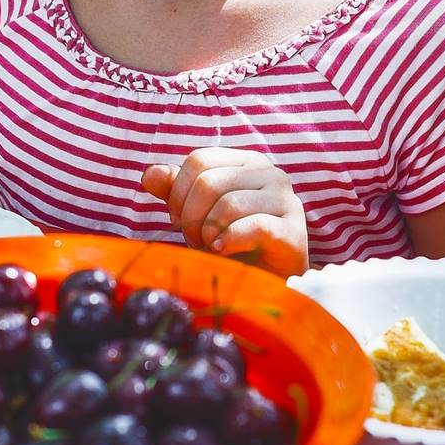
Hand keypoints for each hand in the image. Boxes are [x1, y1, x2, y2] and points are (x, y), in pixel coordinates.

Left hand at [141, 147, 308, 277]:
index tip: (176, 220)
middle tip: (193, 240)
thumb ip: (173, 189)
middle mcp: (271, 173)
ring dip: (208, 233)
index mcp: (246, 161)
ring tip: (209, 248)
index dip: (178, 192)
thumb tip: (149, 174)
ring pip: (229, 204)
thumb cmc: (229, 242)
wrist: (266, 284)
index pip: (199, 159)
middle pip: (209, 182)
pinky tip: (221, 251)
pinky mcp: (294, 232)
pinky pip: (255, 226)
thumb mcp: (196, 212)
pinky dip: (229, 241)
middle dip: (190, 217)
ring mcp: (286, 201)